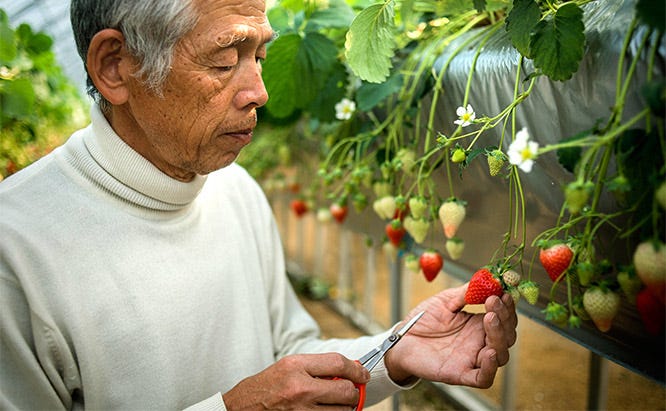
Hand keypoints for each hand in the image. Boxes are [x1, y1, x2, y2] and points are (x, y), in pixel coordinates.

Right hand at [222, 353, 369, 409]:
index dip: (356, 369)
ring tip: (334, 404)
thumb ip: (317, 366)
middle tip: (350, 392)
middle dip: (353, 391)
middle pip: (345, 390)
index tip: (362, 374)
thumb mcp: (288, 367)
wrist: (241, 408)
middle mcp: (300, 388)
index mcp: (296, 366)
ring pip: (343, 410)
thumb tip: (349, 370)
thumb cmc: (266, 386)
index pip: (338, 363)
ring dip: (345, 408)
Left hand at [384, 284, 517, 387]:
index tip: (503, 291)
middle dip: (505, 317)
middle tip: (493, 301)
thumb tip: (487, 280)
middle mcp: (480, 342)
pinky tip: (489, 352)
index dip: (507, 305)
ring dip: (500, 337)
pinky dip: (490, 368)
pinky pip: (483, 378)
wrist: (402, 338)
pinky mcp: (460, 373)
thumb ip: (465, 293)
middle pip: (507, 335)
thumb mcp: (445, 300)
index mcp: (479, 324)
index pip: (504, 317)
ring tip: (490, 318)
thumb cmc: (424, 320)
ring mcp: (472, 359)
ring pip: (500, 355)